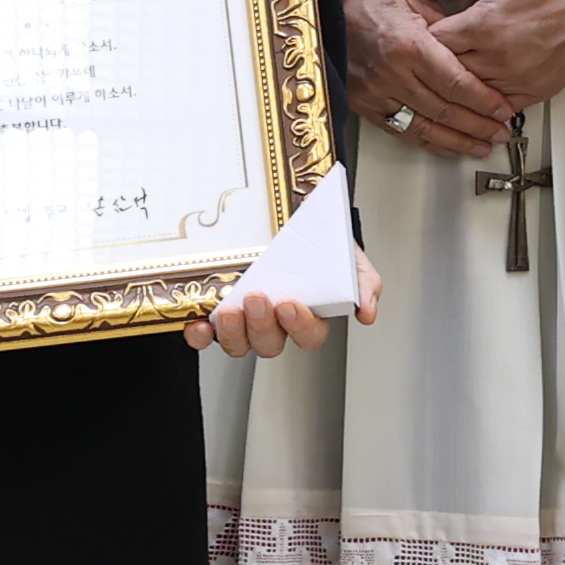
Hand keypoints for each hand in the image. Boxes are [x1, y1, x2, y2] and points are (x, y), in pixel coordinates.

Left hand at [192, 249, 384, 358]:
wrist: (290, 220)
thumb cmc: (318, 246)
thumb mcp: (347, 257)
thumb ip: (362, 283)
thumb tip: (367, 312)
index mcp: (306, 317)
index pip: (308, 336)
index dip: (299, 326)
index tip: (291, 304)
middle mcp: (274, 325)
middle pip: (269, 344)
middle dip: (262, 326)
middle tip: (258, 298)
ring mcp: (244, 321)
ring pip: (238, 344)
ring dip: (231, 333)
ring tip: (228, 308)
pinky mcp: (216, 314)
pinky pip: (206, 336)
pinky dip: (200, 335)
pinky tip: (196, 324)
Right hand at [341, 0, 512, 160]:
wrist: (332, 4)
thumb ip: (451, 28)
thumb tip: (482, 53)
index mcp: (409, 45)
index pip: (456, 83)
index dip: (484, 101)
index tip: (503, 109)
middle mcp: (391, 73)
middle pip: (444, 109)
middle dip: (478, 125)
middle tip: (500, 132)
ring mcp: (375, 92)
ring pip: (424, 127)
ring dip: (457, 140)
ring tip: (481, 146)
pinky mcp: (364, 103)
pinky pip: (400, 130)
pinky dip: (427, 141)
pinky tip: (448, 146)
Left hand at [389, 0, 564, 111]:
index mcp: (483, 25)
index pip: (433, 43)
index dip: (425, 35)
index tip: (426, 28)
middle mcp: (497, 58)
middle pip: (447, 71)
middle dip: (438, 60)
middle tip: (438, 49)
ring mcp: (517, 79)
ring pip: (470, 93)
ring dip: (462, 80)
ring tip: (461, 64)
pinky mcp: (536, 92)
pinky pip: (499, 106)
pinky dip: (488, 97)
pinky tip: (484, 83)